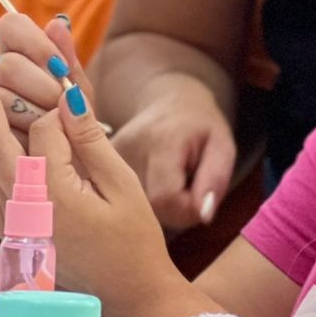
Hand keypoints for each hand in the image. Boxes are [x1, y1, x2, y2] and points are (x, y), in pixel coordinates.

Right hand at [0, 13, 95, 132]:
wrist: (78, 166)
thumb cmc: (78, 123)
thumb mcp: (79, 91)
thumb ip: (67, 59)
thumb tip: (59, 22)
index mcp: (18, 53)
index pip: (10, 25)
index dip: (35, 43)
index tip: (60, 67)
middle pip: (7, 65)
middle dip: (41, 86)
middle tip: (61, 104)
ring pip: (0, 98)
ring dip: (35, 115)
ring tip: (56, 128)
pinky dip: (23, 138)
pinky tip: (36, 143)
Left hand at [0, 48, 183, 312]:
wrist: (129, 295)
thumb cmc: (134, 243)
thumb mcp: (121, 185)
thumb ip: (90, 141)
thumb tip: (66, 97)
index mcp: (54, 193)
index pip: (43, 128)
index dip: (56, 103)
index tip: (66, 79)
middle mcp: (25, 206)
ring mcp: (14, 221)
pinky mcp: (14, 233)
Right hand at [111, 74, 236, 231]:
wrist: (166, 102)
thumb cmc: (199, 126)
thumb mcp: (222, 146)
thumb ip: (215, 180)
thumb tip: (203, 214)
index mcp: (161, 140)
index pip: (166, 198)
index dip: (186, 209)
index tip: (198, 196)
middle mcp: (126, 149)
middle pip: (146, 208)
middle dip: (172, 210)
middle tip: (186, 188)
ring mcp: (106, 157)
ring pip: (132, 209)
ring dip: (157, 207)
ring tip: (169, 183)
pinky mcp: (93, 164)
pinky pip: (119, 200)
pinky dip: (139, 202)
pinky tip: (151, 183)